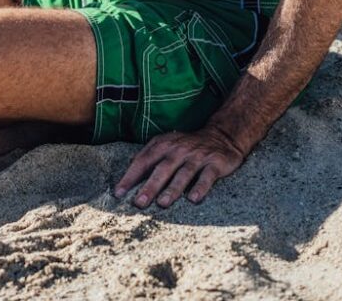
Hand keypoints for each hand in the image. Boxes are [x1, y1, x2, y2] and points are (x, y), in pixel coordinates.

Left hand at [113, 126, 245, 208]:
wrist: (222, 137)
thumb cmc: (187, 147)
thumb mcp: (167, 145)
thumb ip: (149, 157)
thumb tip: (127, 175)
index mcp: (164, 144)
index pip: (144, 160)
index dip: (131, 176)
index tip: (119, 193)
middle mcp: (179, 149)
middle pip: (162, 168)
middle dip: (150, 186)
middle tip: (139, 203)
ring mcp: (197, 156)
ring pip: (183, 173)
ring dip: (172, 188)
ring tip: (162, 203)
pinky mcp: (215, 163)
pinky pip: (207, 176)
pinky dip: (200, 187)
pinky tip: (194, 199)